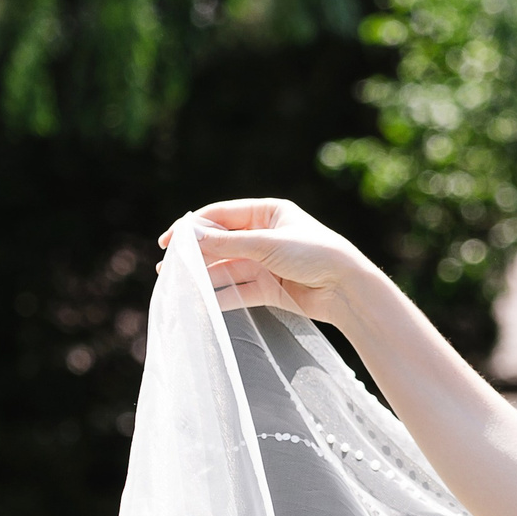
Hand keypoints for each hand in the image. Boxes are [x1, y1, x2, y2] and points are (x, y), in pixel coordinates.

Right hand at [158, 199, 378, 325]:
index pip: (220, 215)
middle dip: (195, 256)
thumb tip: (187, 238)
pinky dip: (221, 296)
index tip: (169, 241)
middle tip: (167, 267)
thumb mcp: (266, 244)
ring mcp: (268, 263)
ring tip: (177, 285)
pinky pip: (240, 290)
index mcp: (268, 212)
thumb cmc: (315, 255)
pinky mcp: (272, 289)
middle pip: (221, 244)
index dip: (192, 227)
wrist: (349, 290)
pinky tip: (201, 302)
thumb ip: (226, 244)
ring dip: (204, 277)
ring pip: (228, 269)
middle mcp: (265, 236)